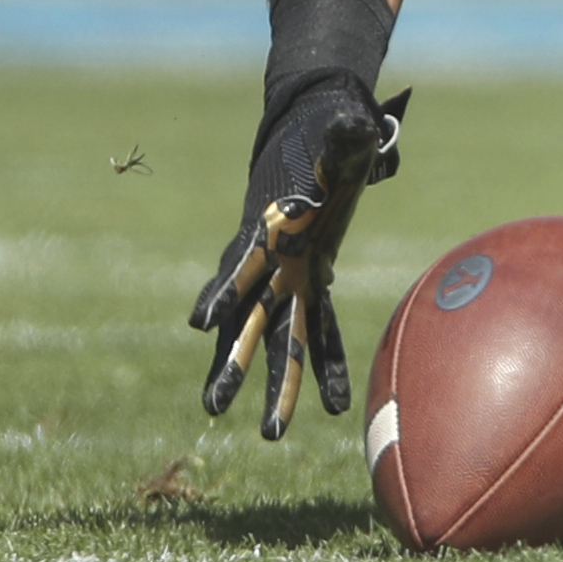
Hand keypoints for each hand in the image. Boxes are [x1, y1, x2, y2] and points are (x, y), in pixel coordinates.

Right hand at [189, 77, 407, 438]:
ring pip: (277, 335)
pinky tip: (332, 405)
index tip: (203, 323)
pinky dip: (324, 362)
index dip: (224, 291)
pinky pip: (318, 327)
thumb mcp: (337, 129)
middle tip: (215, 407)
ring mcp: (290, 272)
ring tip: (270, 434)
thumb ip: (346, 136)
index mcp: (270, 225)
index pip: (241, 263)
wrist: (312, 127)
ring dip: (274, 381)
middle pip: (248, 317)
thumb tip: (359, 127)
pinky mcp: (313, 275)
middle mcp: (271, 258)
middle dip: (235, 362)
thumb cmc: (325, 128)